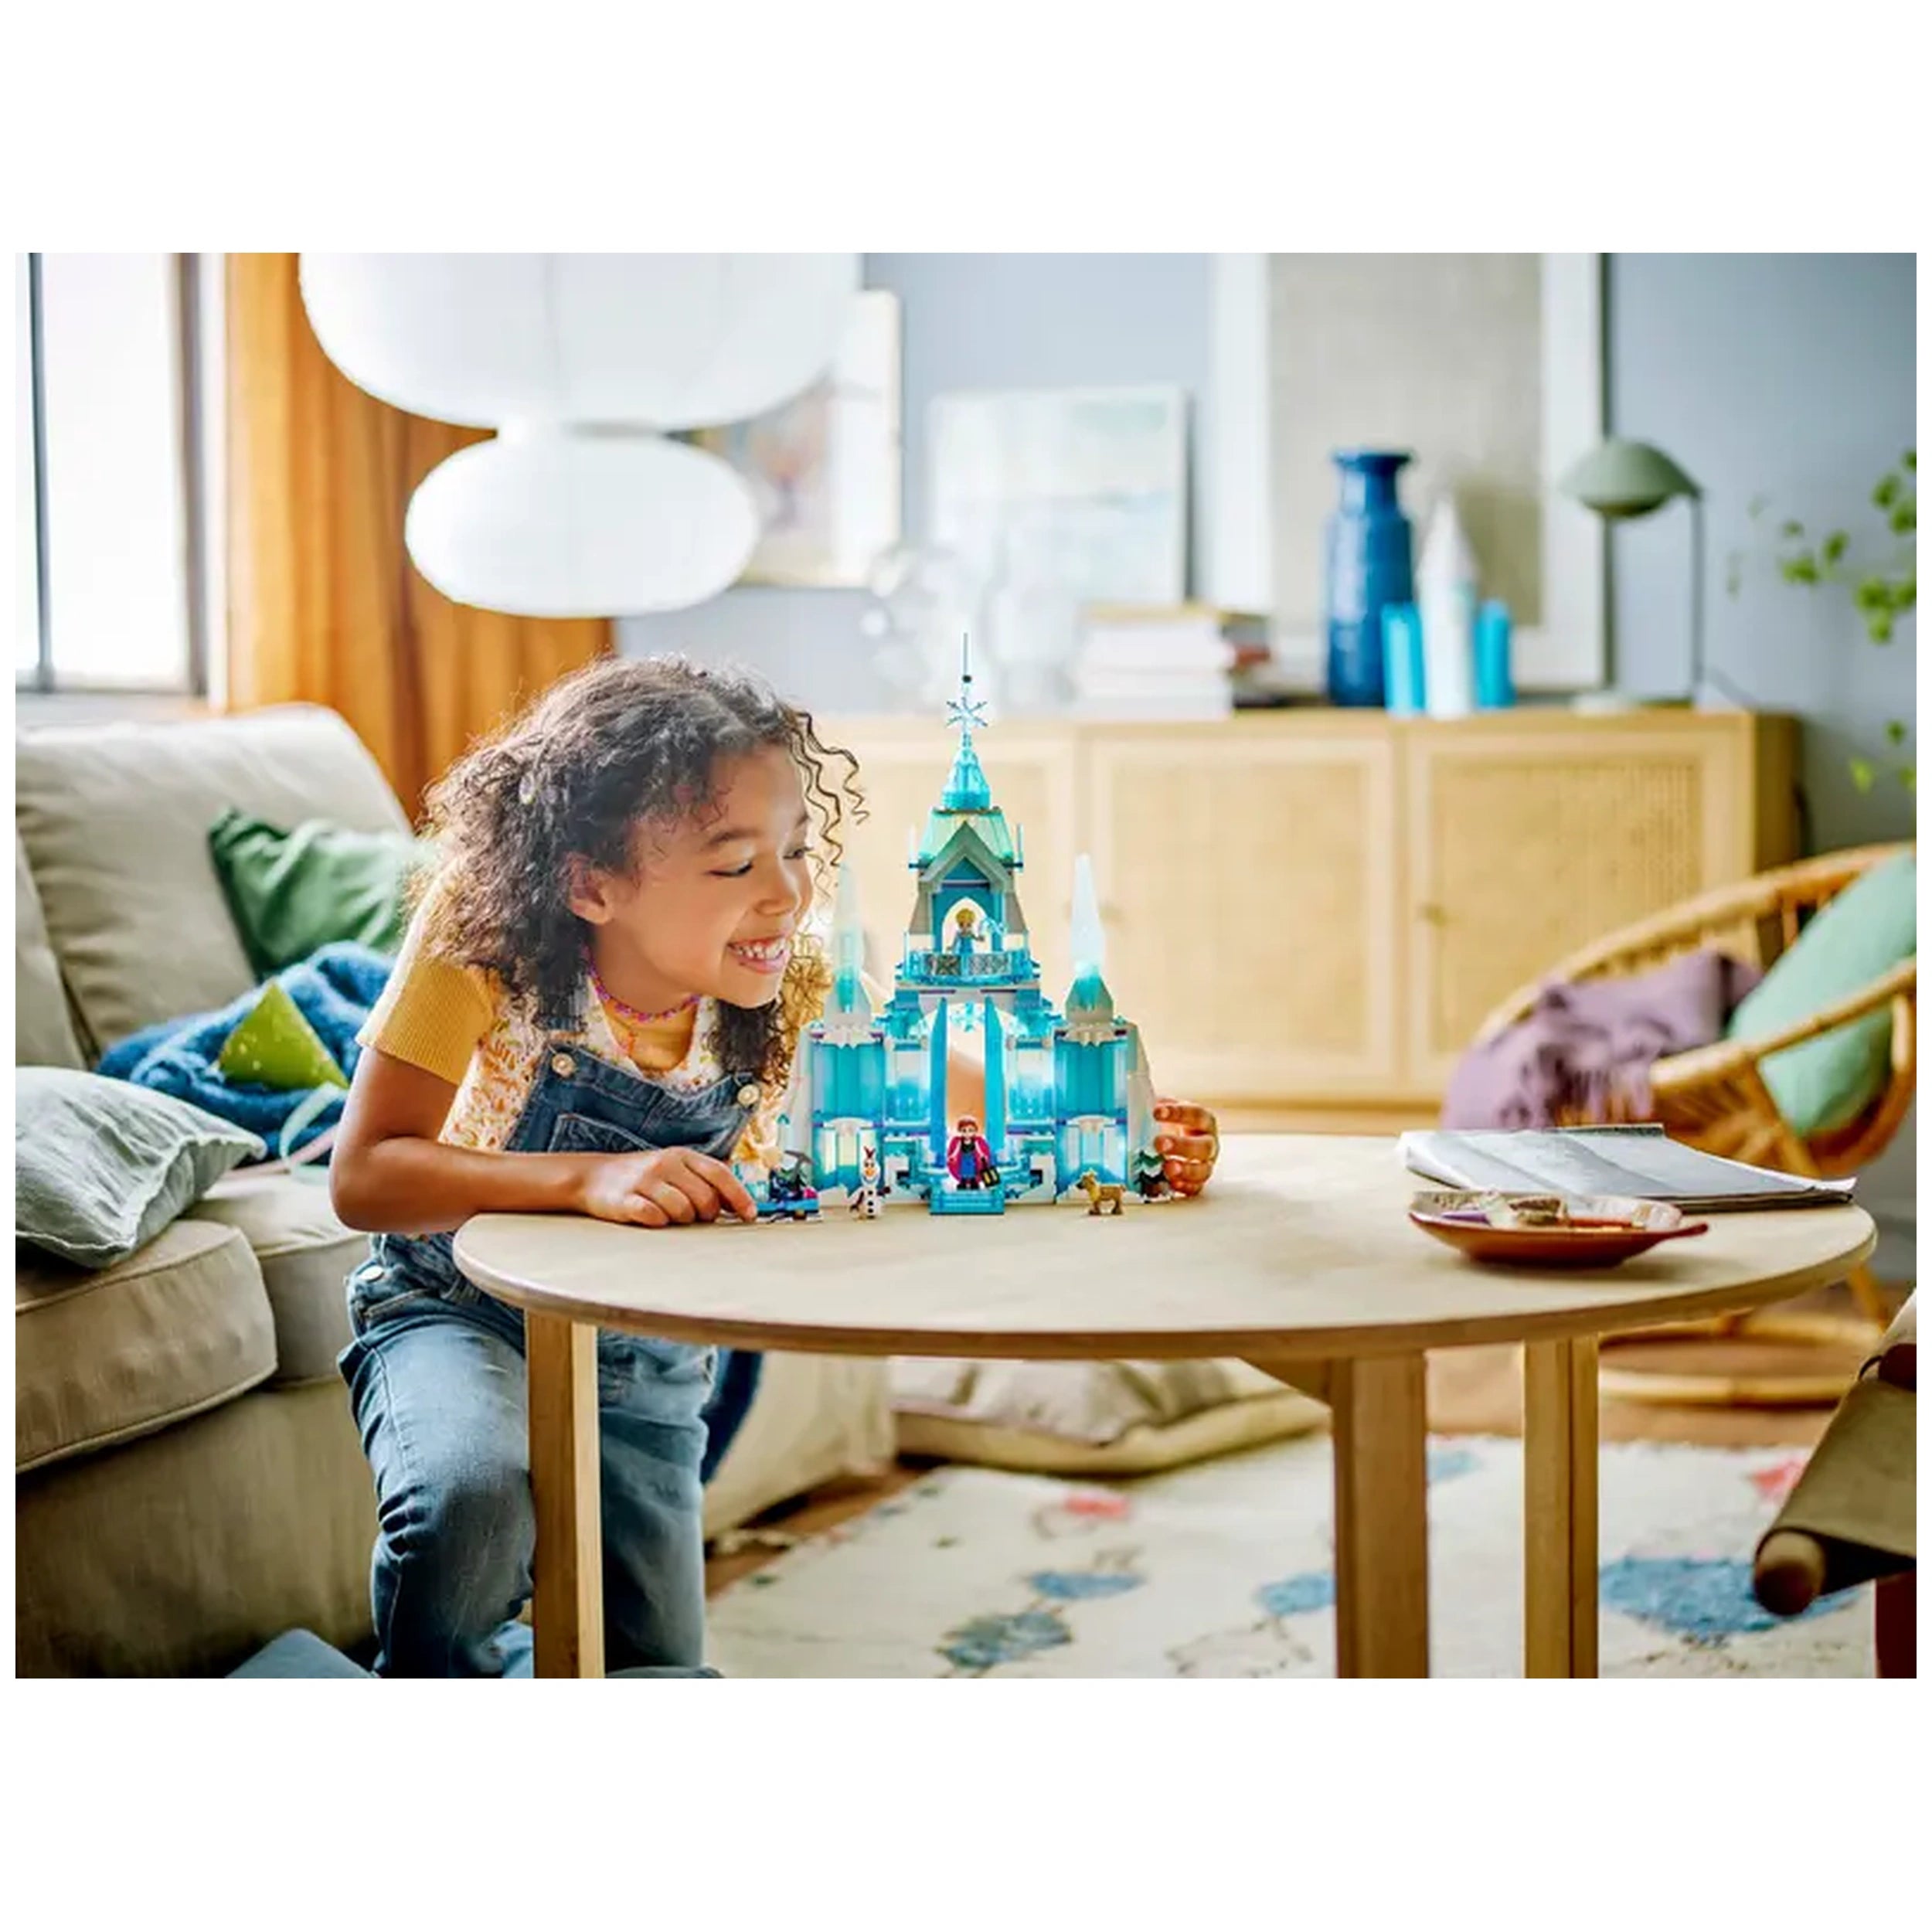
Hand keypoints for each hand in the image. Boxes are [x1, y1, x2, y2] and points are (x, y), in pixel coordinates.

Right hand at [575, 1147, 757, 1227]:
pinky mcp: (625, 1199)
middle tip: (693, 1216)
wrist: (592, 1177)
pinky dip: (658, 1222)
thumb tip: (736, 1204)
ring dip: (680, 1220)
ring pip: (682, 1211)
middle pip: (705, 1198)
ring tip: (667, 1213)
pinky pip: (655, 1218)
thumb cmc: (642, 1177)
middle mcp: (665, 1164)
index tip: (750, 1215)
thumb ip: (702, 1180)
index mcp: (681, 1155)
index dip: (739, 1196)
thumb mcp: (673, 1168)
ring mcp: (644, 1181)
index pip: (720, 1174)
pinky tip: (651, 1216)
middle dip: (705, 1214)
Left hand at [1153, 1099, 1218, 1196]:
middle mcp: (1209, 1144)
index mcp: (1204, 1122)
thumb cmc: (1170, 1125)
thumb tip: (1130, 1106)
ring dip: (1184, 1170)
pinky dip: (1183, 1187)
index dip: (1178, 1113)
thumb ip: (1152, 1108)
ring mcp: (1205, 1165)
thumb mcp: (1164, 1111)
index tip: (1156, 1112)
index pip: (1196, 1115)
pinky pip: (1194, 1188)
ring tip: (1167, 1168)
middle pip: (1203, 1146)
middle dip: (1181, 1145)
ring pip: (1202, 1170)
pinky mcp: (1196, 1182)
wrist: (1172, 1140)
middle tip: (1159, 1143)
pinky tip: (1170, 1183)